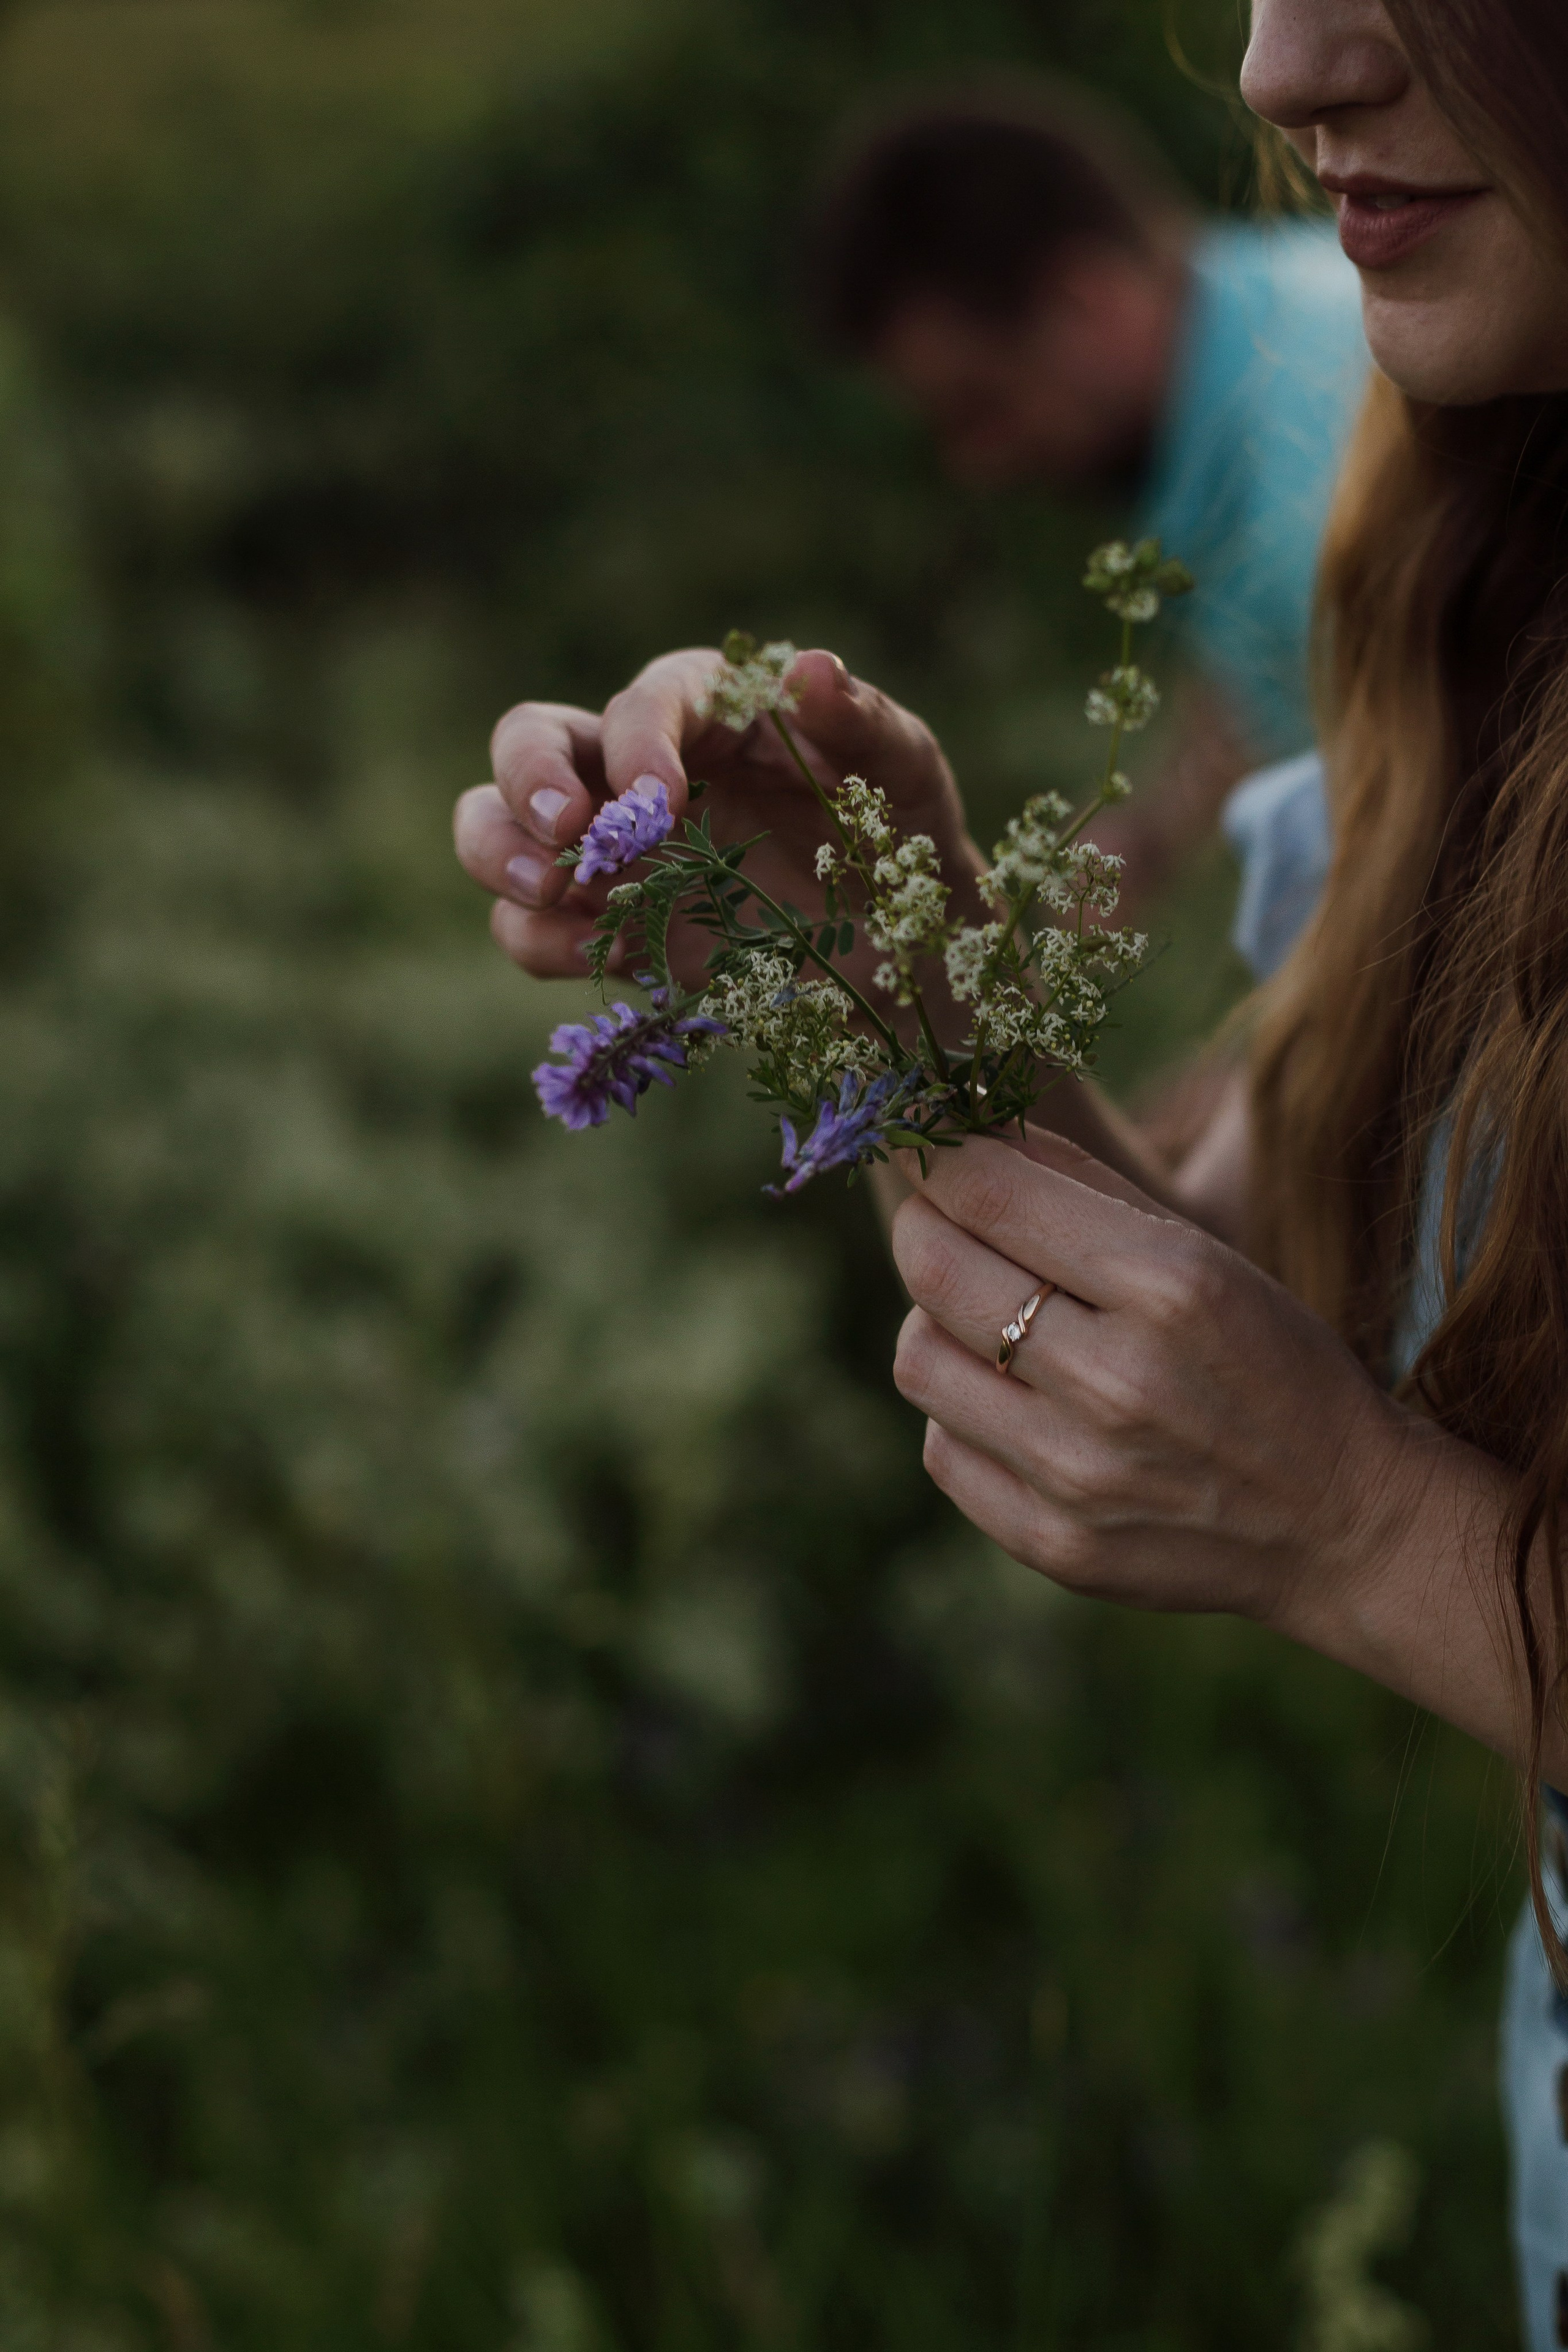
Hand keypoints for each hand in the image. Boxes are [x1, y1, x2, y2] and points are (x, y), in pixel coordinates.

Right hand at [453, 648, 985, 993]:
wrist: (902, 953)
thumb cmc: (901, 839)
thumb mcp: (905, 774)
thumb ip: (863, 722)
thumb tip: (812, 668)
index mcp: (709, 711)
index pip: (645, 700)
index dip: (637, 741)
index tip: (660, 800)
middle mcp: (639, 770)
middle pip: (532, 740)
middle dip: (529, 779)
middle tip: (569, 835)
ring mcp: (612, 852)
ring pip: (497, 826)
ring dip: (502, 851)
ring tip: (554, 890)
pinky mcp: (605, 929)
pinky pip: (529, 926)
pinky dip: (538, 938)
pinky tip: (594, 950)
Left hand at [889, 1129, 1420, 1627]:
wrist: (1344, 1523)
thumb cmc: (1272, 1363)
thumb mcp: (1208, 1255)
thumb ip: (1086, 1188)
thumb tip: (971, 1137)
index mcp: (1168, 1286)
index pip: (987, 1192)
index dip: (939, 1155)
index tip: (935, 1148)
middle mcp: (1116, 1381)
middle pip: (931, 1268)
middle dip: (923, 1225)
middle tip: (942, 1221)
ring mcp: (1078, 1475)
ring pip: (916, 1359)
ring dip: (936, 1325)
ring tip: (987, 1323)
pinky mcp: (1054, 1544)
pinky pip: (942, 1450)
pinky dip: (962, 1415)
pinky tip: (1015, 1405)